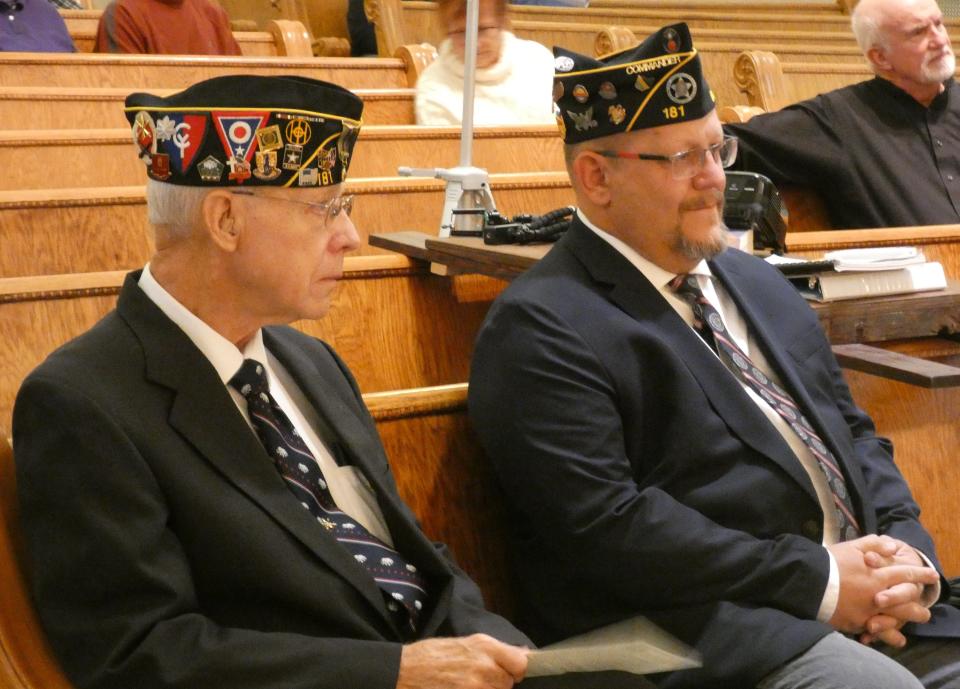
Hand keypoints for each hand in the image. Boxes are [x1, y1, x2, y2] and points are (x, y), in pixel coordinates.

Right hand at [396, 634, 528, 688]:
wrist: (404, 671)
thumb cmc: (431, 656)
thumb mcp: (464, 643)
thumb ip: (495, 650)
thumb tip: (524, 654)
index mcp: (485, 646)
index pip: (521, 664)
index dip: (515, 670)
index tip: (508, 672)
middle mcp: (483, 666)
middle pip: (508, 684)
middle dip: (497, 684)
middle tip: (478, 680)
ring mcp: (475, 687)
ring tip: (466, 685)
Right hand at [827, 535, 938, 633]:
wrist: (808, 580)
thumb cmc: (829, 561)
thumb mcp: (851, 546)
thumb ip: (874, 544)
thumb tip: (893, 547)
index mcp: (877, 575)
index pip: (905, 574)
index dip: (920, 575)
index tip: (932, 576)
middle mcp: (877, 595)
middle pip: (905, 602)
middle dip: (917, 607)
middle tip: (925, 612)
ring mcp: (868, 611)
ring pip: (895, 620)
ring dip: (906, 623)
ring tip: (909, 628)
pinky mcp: (856, 623)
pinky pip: (875, 632)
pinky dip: (886, 635)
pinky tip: (893, 638)